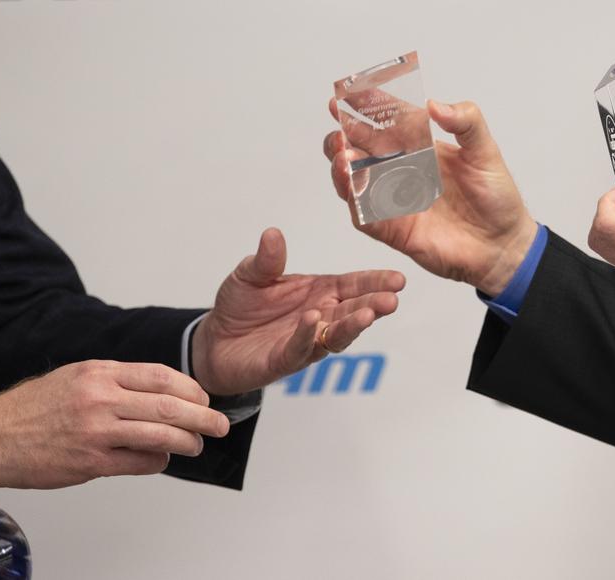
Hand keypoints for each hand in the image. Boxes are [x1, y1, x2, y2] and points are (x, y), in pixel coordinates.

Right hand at [0, 361, 230, 489]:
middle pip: (169, 405)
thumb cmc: (32, 408)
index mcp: (99, 372)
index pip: (161, 376)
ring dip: (187, 441)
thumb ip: (115, 383)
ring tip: (197, 445)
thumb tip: (159, 395)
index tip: (203, 398)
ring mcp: (97, 431)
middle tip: (219, 424)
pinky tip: (162, 458)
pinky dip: (158, 460)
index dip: (190, 389)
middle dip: (202, 416)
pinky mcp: (91, 462)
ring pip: (160, 435)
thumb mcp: (75, 377)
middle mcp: (101, 398)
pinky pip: (140, 462)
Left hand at [191, 228, 404, 395]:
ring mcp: (306, 341)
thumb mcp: (251, 274)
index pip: (354, 286)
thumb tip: (273, 234)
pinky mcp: (284, 360)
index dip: (376, 282)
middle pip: (354, 311)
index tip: (398, 278)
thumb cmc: (241, 306)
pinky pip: (300, 348)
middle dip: (374, 305)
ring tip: (367, 314)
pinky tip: (315, 320)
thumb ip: (266, 259)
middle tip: (392, 300)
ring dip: (352, 326)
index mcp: (320, 292)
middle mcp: (320, 317)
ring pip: (336, 335)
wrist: (216, 341)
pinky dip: (308, 335)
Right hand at [323, 98, 538, 295]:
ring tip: (342, 156)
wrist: (502, 243)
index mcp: (418, 148)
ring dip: (341, 168)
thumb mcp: (485, 150)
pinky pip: (364, 216)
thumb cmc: (496, 198)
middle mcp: (400, 172)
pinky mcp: (394, 229)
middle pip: (357, 151)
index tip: (346, 95)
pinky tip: (352, 187)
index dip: (363, 108)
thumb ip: (466, 121)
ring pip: (353, 182)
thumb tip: (435, 104)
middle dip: (341, 138)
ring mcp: (394, 201)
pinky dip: (354, 202)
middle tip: (340, 130)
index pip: (383, 123)